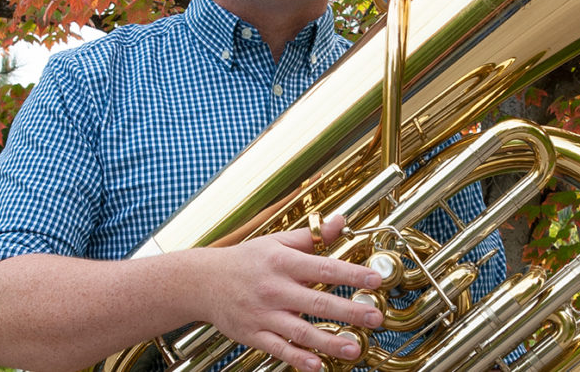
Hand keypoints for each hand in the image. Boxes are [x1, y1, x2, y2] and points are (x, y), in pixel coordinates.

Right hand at [198, 215, 382, 371]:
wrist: (203, 281)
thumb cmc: (246, 260)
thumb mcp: (276, 242)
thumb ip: (311, 236)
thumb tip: (340, 221)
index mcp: (282, 262)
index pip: (324, 267)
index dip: (352, 274)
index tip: (376, 280)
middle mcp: (274, 288)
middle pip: (317, 301)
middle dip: (350, 311)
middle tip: (376, 317)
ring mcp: (263, 314)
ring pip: (301, 330)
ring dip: (330, 341)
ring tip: (355, 348)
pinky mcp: (253, 334)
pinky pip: (279, 349)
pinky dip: (299, 359)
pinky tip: (318, 365)